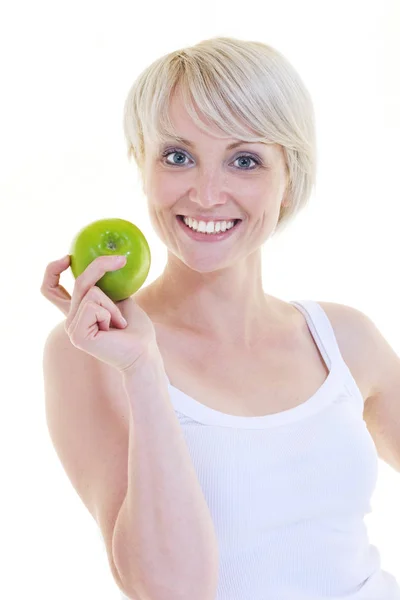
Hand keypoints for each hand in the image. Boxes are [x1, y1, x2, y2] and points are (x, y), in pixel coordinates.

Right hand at [40, 254, 159, 372]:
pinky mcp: (77, 334)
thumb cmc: (136, 330)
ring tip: (120, 322)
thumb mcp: (121, 300)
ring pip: (90, 292)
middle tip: (120, 260)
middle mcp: (70, 320)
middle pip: (78, 282)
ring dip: (112, 304)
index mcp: (78, 312)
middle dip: (99, 267)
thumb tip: (106, 261)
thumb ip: (108, 286)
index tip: (68, 257)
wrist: (143, 352)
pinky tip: (115, 328)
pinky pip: (92, 305)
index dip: (52, 270)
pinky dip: (109, 312)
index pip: (51, 290)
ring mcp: (72, 328)